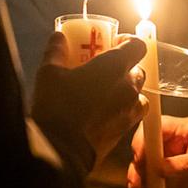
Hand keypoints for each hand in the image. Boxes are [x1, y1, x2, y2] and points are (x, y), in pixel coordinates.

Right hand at [32, 34, 146, 164]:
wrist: (62, 150)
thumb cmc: (56, 107)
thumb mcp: (49, 74)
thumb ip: (56, 51)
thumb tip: (58, 37)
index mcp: (113, 66)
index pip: (138, 45)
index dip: (129, 42)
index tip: (115, 44)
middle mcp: (128, 86)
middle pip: (138, 70)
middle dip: (125, 68)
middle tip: (104, 70)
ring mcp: (129, 109)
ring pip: (138, 93)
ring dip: (126, 90)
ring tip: (105, 94)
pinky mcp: (126, 130)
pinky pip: (132, 113)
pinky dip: (123, 109)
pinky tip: (104, 112)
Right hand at [128, 115, 187, 187]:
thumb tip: (161, 168)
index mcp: (183, 129)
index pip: (156, 126)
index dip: (144, 139)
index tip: (141, 158)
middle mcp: (171, 141)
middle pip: (144, 146)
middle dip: (138, 163)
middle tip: (138, 181)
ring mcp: (167, 158)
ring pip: (143, 164)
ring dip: (138, 177)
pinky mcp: (166, 175)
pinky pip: (150, 179)